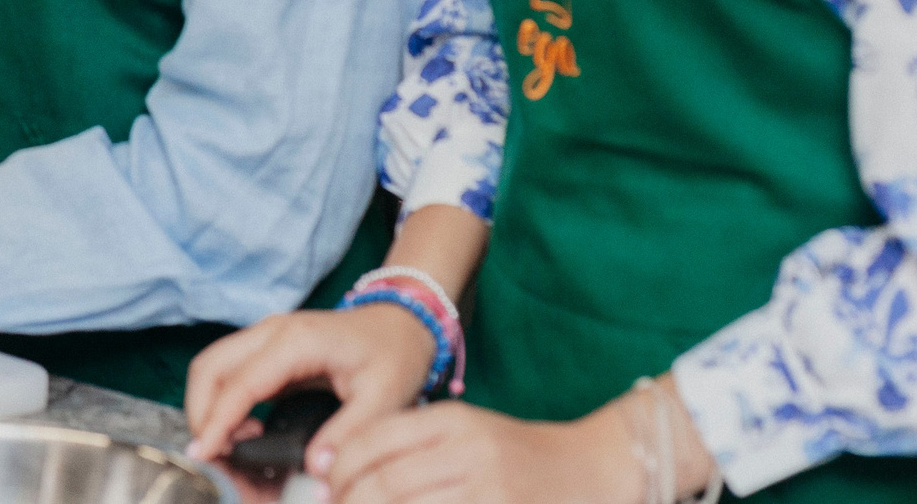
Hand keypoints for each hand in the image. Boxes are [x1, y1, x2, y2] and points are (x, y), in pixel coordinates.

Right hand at [186, 304, 438, 467]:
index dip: (217, 421)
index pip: (239, 383)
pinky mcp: (267, 348)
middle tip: (213, 457)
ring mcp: (265, 336)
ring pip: (212, 366)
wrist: (402, 324)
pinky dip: (222, 400)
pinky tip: (244, 431)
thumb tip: (314, 468)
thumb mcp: (384, 397)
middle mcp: (271, 331)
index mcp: (296, 340)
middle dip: (201, 414)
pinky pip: (228, 371)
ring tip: (231, 448)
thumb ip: (348, 432)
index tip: (204, 455)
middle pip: (209, 368)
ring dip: (208, 406)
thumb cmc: (394, 355)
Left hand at [320, 400, 642, 503]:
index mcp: (452, 420)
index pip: (375, 440)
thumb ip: (413, 444)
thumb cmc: (518, 455)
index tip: (323, 489)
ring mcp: (487, 489)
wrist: (593, 468)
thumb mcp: (465, 431)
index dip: (339, 470)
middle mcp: (467, 451)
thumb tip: (345, 471)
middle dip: (349, 502)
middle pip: (384, 483)